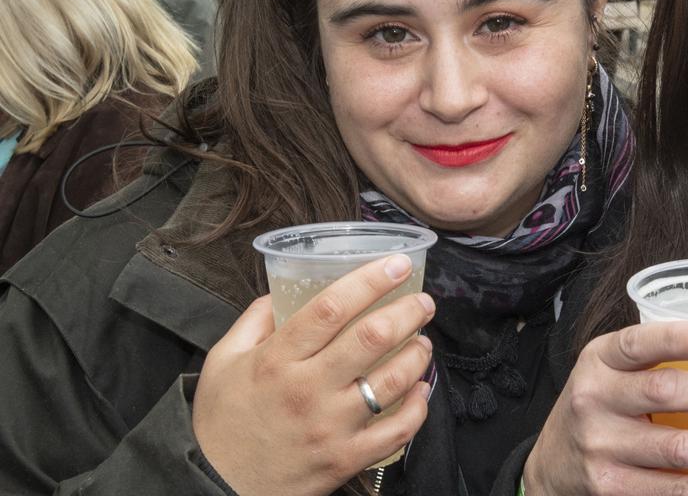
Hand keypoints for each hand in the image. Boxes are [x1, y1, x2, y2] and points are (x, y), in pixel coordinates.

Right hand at [192, 255, 435, 495]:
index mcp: (276, 359)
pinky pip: (397, 430)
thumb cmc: (221, 422)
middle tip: (423, 302)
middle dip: (408, 311)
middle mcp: (307, 389)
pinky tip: (420, 389)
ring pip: (393, 380)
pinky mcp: (345, 458)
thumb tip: (285, 288)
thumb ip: (254, 319)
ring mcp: (330, 426)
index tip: (396, 264)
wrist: (214, 487)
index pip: (331, 307)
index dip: (370, 280)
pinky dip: (418, 406)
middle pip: (372, 337)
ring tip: (422, 342)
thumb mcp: (222, 360)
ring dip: (418, 355)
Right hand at [523, 322, 687, 495]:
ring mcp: (601, 450)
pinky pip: (671, 493)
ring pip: (677, 452)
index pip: (639, 343)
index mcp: (600, 361)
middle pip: (666, 394)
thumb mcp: (610, 372)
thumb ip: (653, 362)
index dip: (678, 339)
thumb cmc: (599, 408)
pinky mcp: (610, 491)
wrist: (549, 467)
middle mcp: (595, 401)